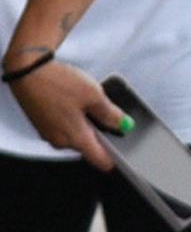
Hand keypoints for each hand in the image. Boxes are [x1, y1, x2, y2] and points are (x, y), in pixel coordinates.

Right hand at [5, 55, 123, 167]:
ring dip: (83, 122)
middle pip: (89, 146)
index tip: (123, 147)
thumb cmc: (56, 82)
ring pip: (75, 135)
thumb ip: (111, 114)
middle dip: (98, 133)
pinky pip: (62, 126)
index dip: (115, 156)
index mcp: (77, 139)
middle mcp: (61, 141)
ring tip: (83, 100)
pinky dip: (69, 117)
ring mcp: (49, 134)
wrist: (25, 69)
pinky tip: (69, 99)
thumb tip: (124, 124)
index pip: (101, 161)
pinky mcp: (42, 124)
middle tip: (102, 110)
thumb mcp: (93, 95)